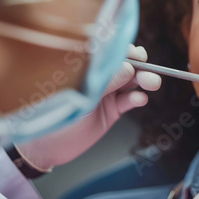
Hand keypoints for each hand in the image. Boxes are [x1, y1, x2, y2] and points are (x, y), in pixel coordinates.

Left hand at [16, 44, 160, 169]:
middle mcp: (97, 77)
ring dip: (144, 81)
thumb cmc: (54, 116)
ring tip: (152, 84)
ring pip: (130, 82)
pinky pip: (128, 101)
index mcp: (85, 66)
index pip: (109, 51)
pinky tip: (139, 99)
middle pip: (125, 65)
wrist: (46, 148)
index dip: (125, 50)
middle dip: (140, 66)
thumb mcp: (82, 96)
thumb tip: (130, 68)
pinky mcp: (111, 110)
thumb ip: (106, 81)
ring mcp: (105, 93)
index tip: (137, 55)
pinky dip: (137, 99)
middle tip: (150, 73)